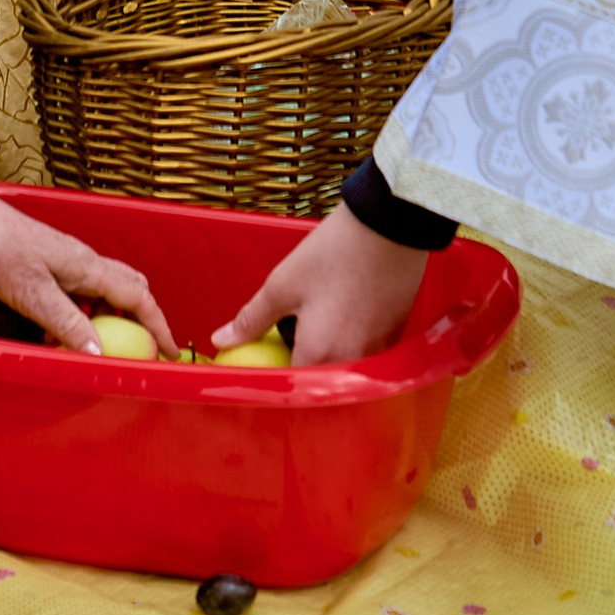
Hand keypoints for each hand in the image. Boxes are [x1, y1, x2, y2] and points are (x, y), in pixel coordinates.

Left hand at [0, 194, 177, 355]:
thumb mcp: (34, 294)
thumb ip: (68, 324)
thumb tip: (100, 353)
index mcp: (86, 265)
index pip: (137, 297)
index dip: (158, 325)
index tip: (171, 350)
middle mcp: (79, 262)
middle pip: (126, 289)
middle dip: (142, 319)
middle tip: (145, 350)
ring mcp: (59, 265)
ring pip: (98, 294)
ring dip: (107, 321)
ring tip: (103, 350)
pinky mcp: (38, 270)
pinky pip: (71, 296)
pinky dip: (77, 317)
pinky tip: (58, 335)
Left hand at [214, 197, 429, 368]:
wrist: (389, 225)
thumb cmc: (332, 254)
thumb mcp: (283, 284)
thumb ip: (251, 319)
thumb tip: (221, 340)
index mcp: (319, 354)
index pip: (291, 389)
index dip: (274, 381)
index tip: (263, 366)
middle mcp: (351, 363)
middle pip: (320, 383)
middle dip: (300, 370)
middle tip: (285, 345)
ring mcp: (377, 351)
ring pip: (343, 371)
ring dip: (326, 359)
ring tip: (315, 327)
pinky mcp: (394, 336)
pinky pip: (364, 356)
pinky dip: (349, 346)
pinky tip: (342, 318)